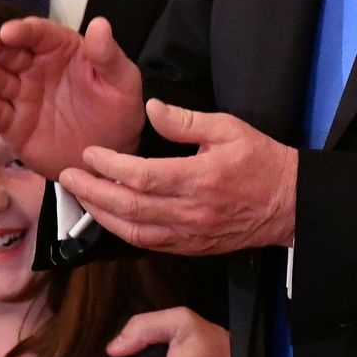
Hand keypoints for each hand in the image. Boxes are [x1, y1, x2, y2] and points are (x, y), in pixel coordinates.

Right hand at [0, 16, 143, 179]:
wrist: (109, 159)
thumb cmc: (118, 113)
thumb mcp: (122, 82)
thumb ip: (108, 56)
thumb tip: (100, 23)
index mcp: (62, 51)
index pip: (39, 34)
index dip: (23, 30)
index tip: (10, 31)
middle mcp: (37, 69)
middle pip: (10, 52)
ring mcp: (23, 97)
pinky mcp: (14, 125)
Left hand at [61, 99, 295, 255]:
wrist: (289, 204)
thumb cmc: (261, 160)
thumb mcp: (229, 128)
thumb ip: (187, 121)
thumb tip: (151, 109)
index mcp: (199, 178)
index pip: (142, 177)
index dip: (110, 167)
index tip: (88, 154)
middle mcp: (190, 212)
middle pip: (129, 208)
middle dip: (92, 193)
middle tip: (67, 177)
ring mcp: (189, 235)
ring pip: (133, 232)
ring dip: (101, 215)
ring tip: (80, 197)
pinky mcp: (191, 247)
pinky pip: (148, 245)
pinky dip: (122, 232)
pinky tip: (107, 218)